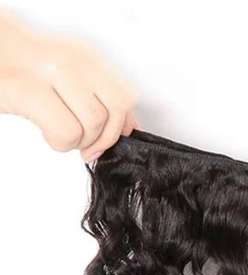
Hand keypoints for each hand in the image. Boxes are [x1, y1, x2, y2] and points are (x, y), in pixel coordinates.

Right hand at [0, 11, 136, 161]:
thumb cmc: (20, 72)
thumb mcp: (66, 79)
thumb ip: (99, 97)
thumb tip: (129, 125)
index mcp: (85, 57)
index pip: (125, 97)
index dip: (121, 126)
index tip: (106, 139)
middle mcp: (71, 59)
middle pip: (116, 111)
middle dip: (103, 138)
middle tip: (85, 145)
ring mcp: (48, 70)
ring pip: (93, 123)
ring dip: (77, 141)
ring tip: (59, 133)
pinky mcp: (26, 88)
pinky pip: (67, 130)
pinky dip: (60, 143)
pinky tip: (47, 133)